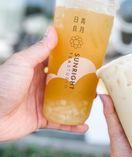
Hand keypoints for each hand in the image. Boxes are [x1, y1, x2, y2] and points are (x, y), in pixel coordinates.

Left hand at [0, 27, 87, 141]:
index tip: (88, 54)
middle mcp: (40, 84)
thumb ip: (39, 50)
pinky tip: (84, 126)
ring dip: (80, 102)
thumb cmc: (1, 86)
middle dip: (80, 80)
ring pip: (66, 101)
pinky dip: (72, 125)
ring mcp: (42, 102)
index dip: (72, 57)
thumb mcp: (22, 63)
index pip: (57, 60)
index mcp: (35, 69)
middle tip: (96, 78)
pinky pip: (60, 122)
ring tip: (95, 100)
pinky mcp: (41, 119)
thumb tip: (52, 30)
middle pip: (65, 81)